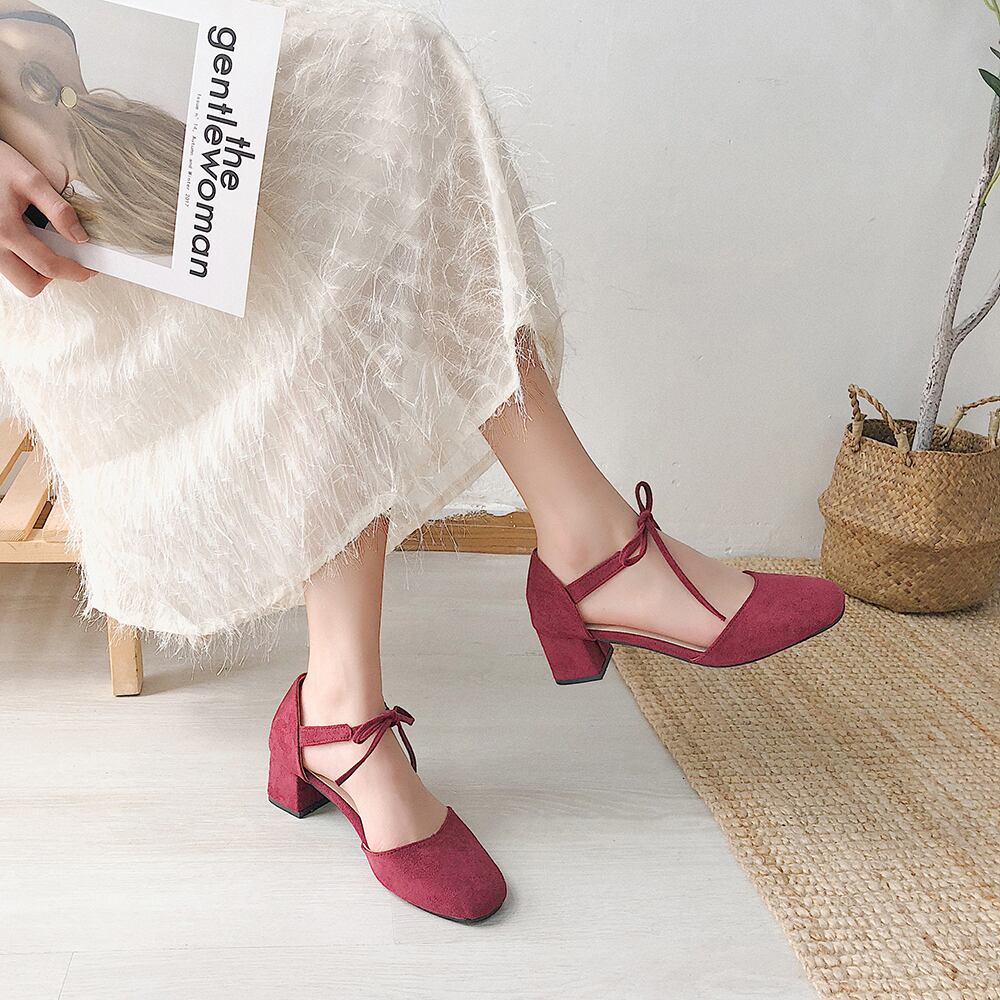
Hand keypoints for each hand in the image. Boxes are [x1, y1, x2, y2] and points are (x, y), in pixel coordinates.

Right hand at [0, 141, 95, 297]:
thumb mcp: (31, 180)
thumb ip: (58, 209)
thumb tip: (79, 237)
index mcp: (6, 230)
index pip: (48, 266)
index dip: (74, 271)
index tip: (89, 269)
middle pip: (30, 284)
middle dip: (53, 275)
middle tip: (67, 259)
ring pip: (18, 279)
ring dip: (36, 271)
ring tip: (45, 246)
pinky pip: (8, 268)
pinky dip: (23, 262)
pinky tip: (29, 242)